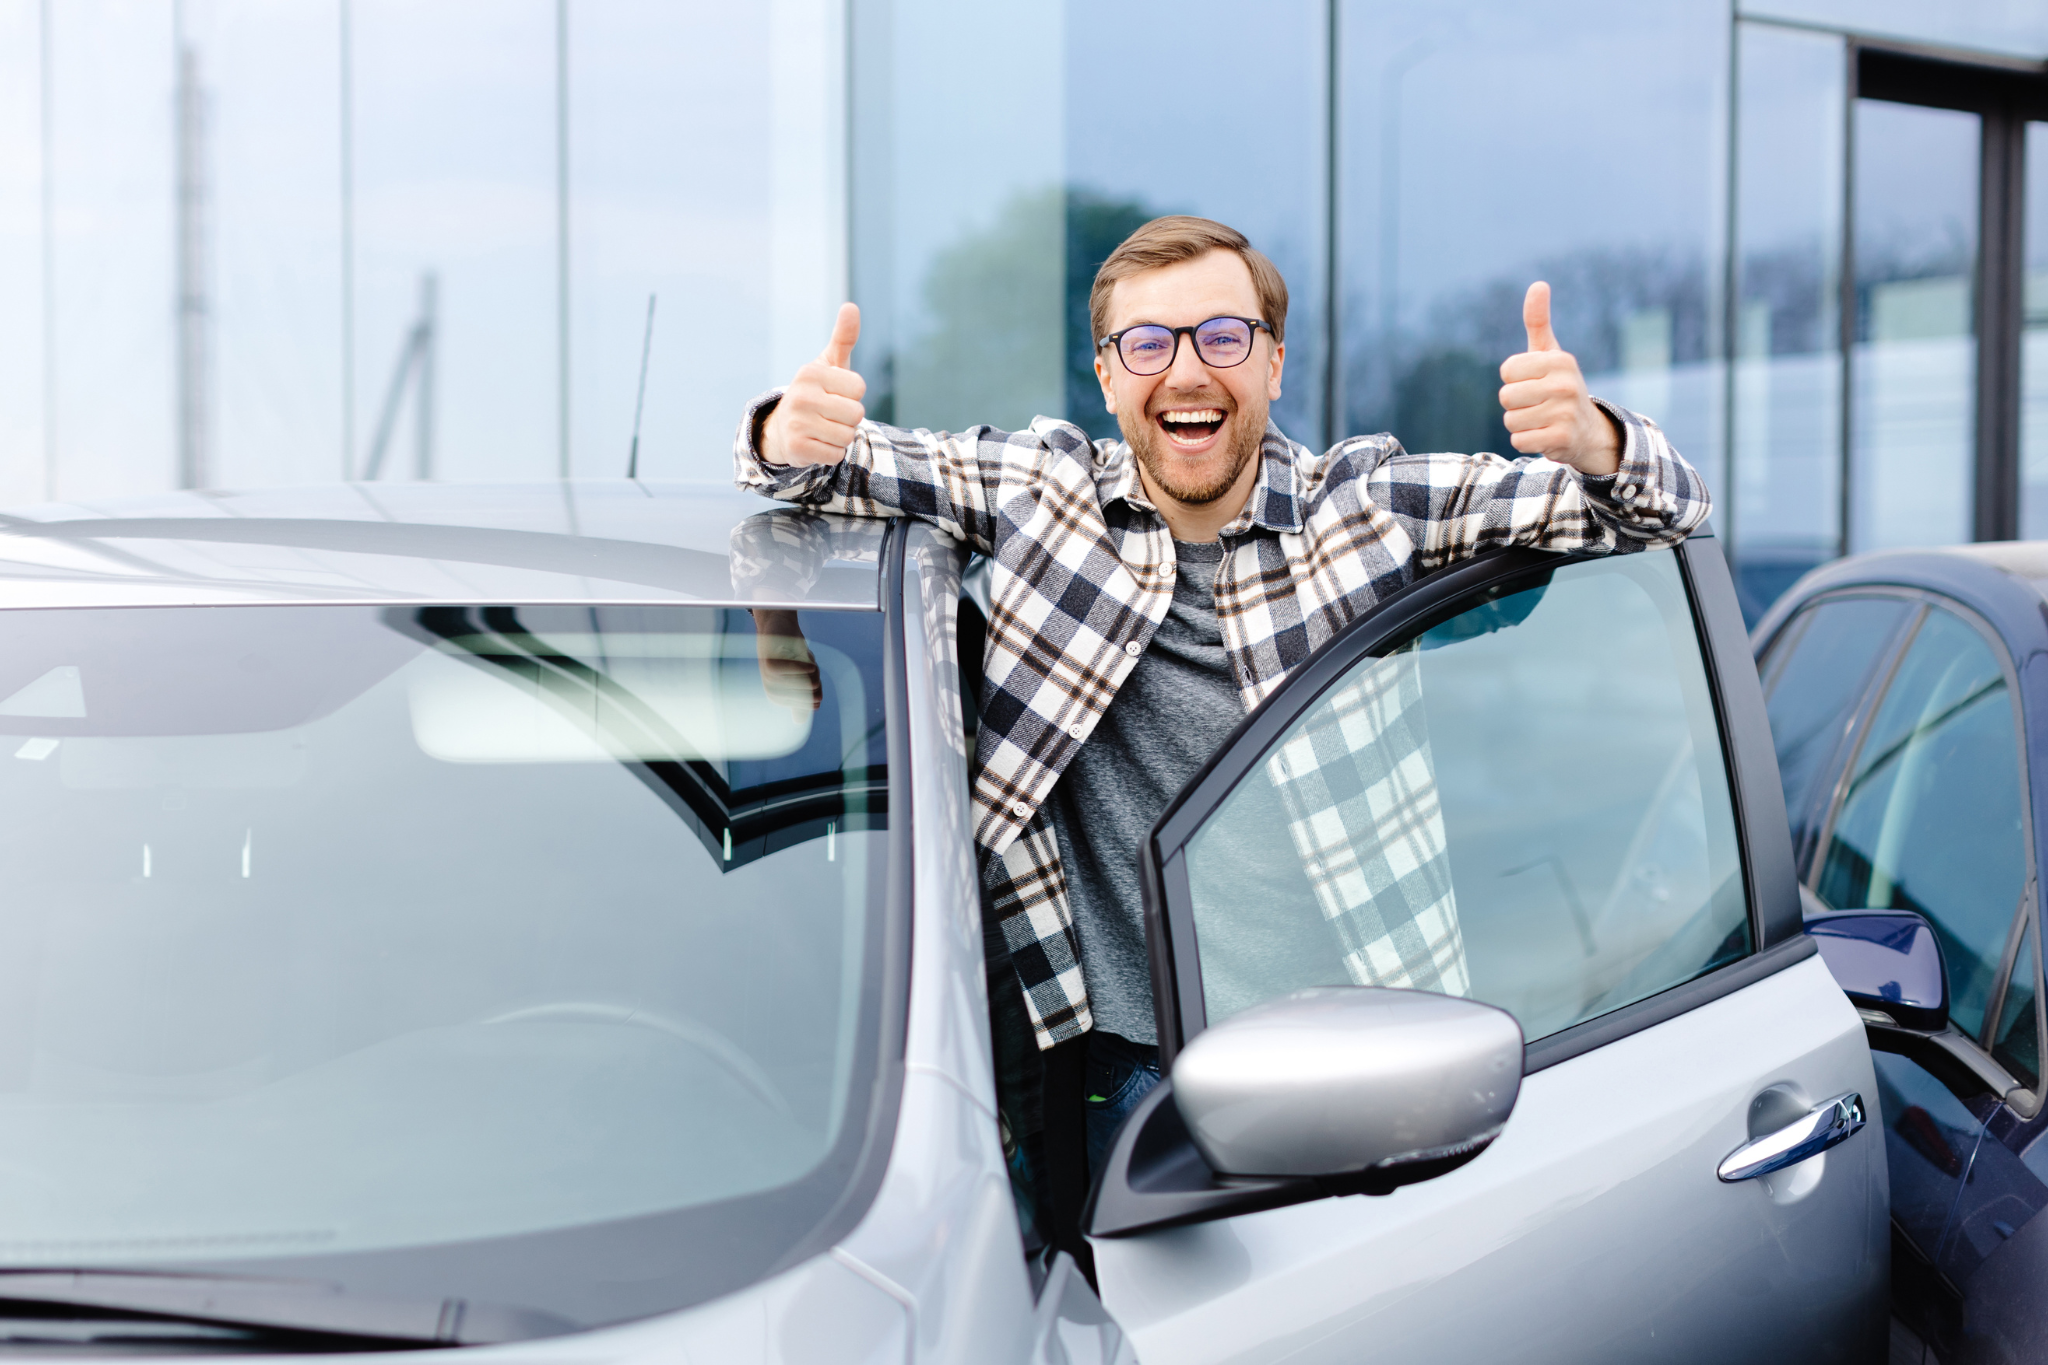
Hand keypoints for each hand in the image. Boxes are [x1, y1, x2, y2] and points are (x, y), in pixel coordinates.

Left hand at [751, 610, 821, 718]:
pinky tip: (811, 665)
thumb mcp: (801, 674)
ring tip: (811, 662)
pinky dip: (798, 668)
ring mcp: (768, 676)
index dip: (816, 694)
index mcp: (779, 695)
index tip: (816, 681)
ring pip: (796, 682)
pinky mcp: (767, 663)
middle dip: (815, 683)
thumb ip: (802, 695)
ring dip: (810, 673)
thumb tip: (799, 722)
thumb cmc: (790, 650)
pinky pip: (782, 671)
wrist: (780, 624)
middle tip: (814, 668)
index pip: (806, 703)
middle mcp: (771, 689)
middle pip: (803, 694)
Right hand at [762, 303, 866, 465]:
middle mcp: (800, 396)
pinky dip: (832, 452)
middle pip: (856, 414)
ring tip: (824, 428)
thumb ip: (843, 337)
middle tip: (830, 414)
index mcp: (810, 373)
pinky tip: (817, 443)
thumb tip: (851, 306)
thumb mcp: (829, 364)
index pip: (859, 389)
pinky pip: (836, 455)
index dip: (853, 395)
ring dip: (841, 436)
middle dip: (849, 418)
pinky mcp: (797, 449)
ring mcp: (796, 423)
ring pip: (848, 436)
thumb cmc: (816, 392)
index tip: (836, 394)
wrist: (782, 428)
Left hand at [1498, 283, 1620, 476]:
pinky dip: (1526, 441)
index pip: (1507, 372)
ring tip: (1541, 419)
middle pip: (1506, 397)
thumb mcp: (1550, 353)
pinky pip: (1519, 441)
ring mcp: (1566, 413)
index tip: (1534, 382)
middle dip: (1515, 404)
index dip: (1514, 380)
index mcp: (1560, 360)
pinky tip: (1544, 435)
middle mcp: (1566, 385)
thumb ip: (1538, 321)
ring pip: (1510, 421)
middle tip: (1537, 404)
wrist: (1587, 430)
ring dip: (1520, 424)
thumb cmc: (1558, 386)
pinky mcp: (1562, 439)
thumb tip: (1538, 285)